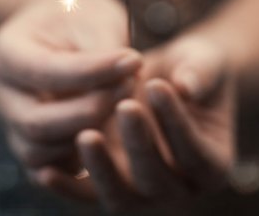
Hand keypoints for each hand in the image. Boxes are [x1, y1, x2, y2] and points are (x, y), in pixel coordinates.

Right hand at [0, 0, 141, 173]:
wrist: (61, 31)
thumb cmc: (78, 18)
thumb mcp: (90, 16)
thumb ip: (105, 49)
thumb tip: (130, 73)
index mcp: (3, 52)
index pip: (44, 71)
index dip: (92, 71)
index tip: (134, 61)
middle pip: (35, 122)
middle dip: (90, 110)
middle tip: (131, 86)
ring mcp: (9, 126)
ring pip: (39, 152)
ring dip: (86, 135)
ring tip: (122, 105)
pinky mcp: (29, 148)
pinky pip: (49, 169)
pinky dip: (78, 157)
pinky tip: (109, 131)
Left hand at [32, 29, 236, 211]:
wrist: (162, 77)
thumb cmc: (190, 68)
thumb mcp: (204, 60)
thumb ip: (201, 72)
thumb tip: (188, 86)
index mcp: (212, 166)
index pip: (196, 153)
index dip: (177, 122)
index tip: (157, 86)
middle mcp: (179, 190)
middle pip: (157, 180)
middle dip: (140, 143)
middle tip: (123, 105)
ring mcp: (142, 196)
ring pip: (122, 197)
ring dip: (102, 170)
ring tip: (85, 136)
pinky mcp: (109, 188)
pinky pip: (87, 195)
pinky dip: (68, 188)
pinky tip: (46, 171)